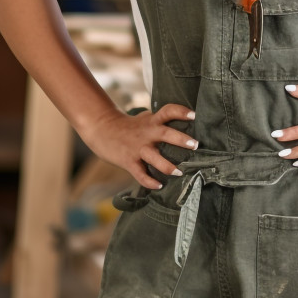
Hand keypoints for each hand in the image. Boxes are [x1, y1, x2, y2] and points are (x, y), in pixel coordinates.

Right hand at [80, 104, 199, 188]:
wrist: (102, 129)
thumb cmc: (129, 125)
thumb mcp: (145, 118)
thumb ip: (160, 120)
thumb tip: (182, 121)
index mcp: (152, 121)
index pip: (168, 111)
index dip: (181, 112)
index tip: (194, 115)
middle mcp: (147, 133)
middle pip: (166, 134)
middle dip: (181, 139)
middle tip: (195, 145)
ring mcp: (138, 148)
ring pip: (154, 157)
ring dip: (168, 166)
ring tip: (180, 172)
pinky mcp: (129, 161)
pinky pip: (140, 174)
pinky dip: (150, 181)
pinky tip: (159, 186)